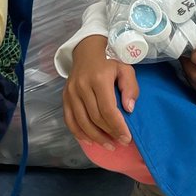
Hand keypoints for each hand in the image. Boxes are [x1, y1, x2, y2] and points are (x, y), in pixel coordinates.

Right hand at [63, 35, 138, 149]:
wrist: (87, 50)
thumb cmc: (110, 60)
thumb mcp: (125, 68)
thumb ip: (130, 88)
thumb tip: (129, 109)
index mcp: (98, 78)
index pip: (108, 109)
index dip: (117, 126)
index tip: (127, 137)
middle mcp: (82, 86)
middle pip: (95, 118)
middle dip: (109, 133)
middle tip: (121, 142)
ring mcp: (71, 92)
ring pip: (82, 122)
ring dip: (95, 137)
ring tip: (108, 145)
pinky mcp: (65, 96)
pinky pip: (69, 119)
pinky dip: (78, 133)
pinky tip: (89, 141)